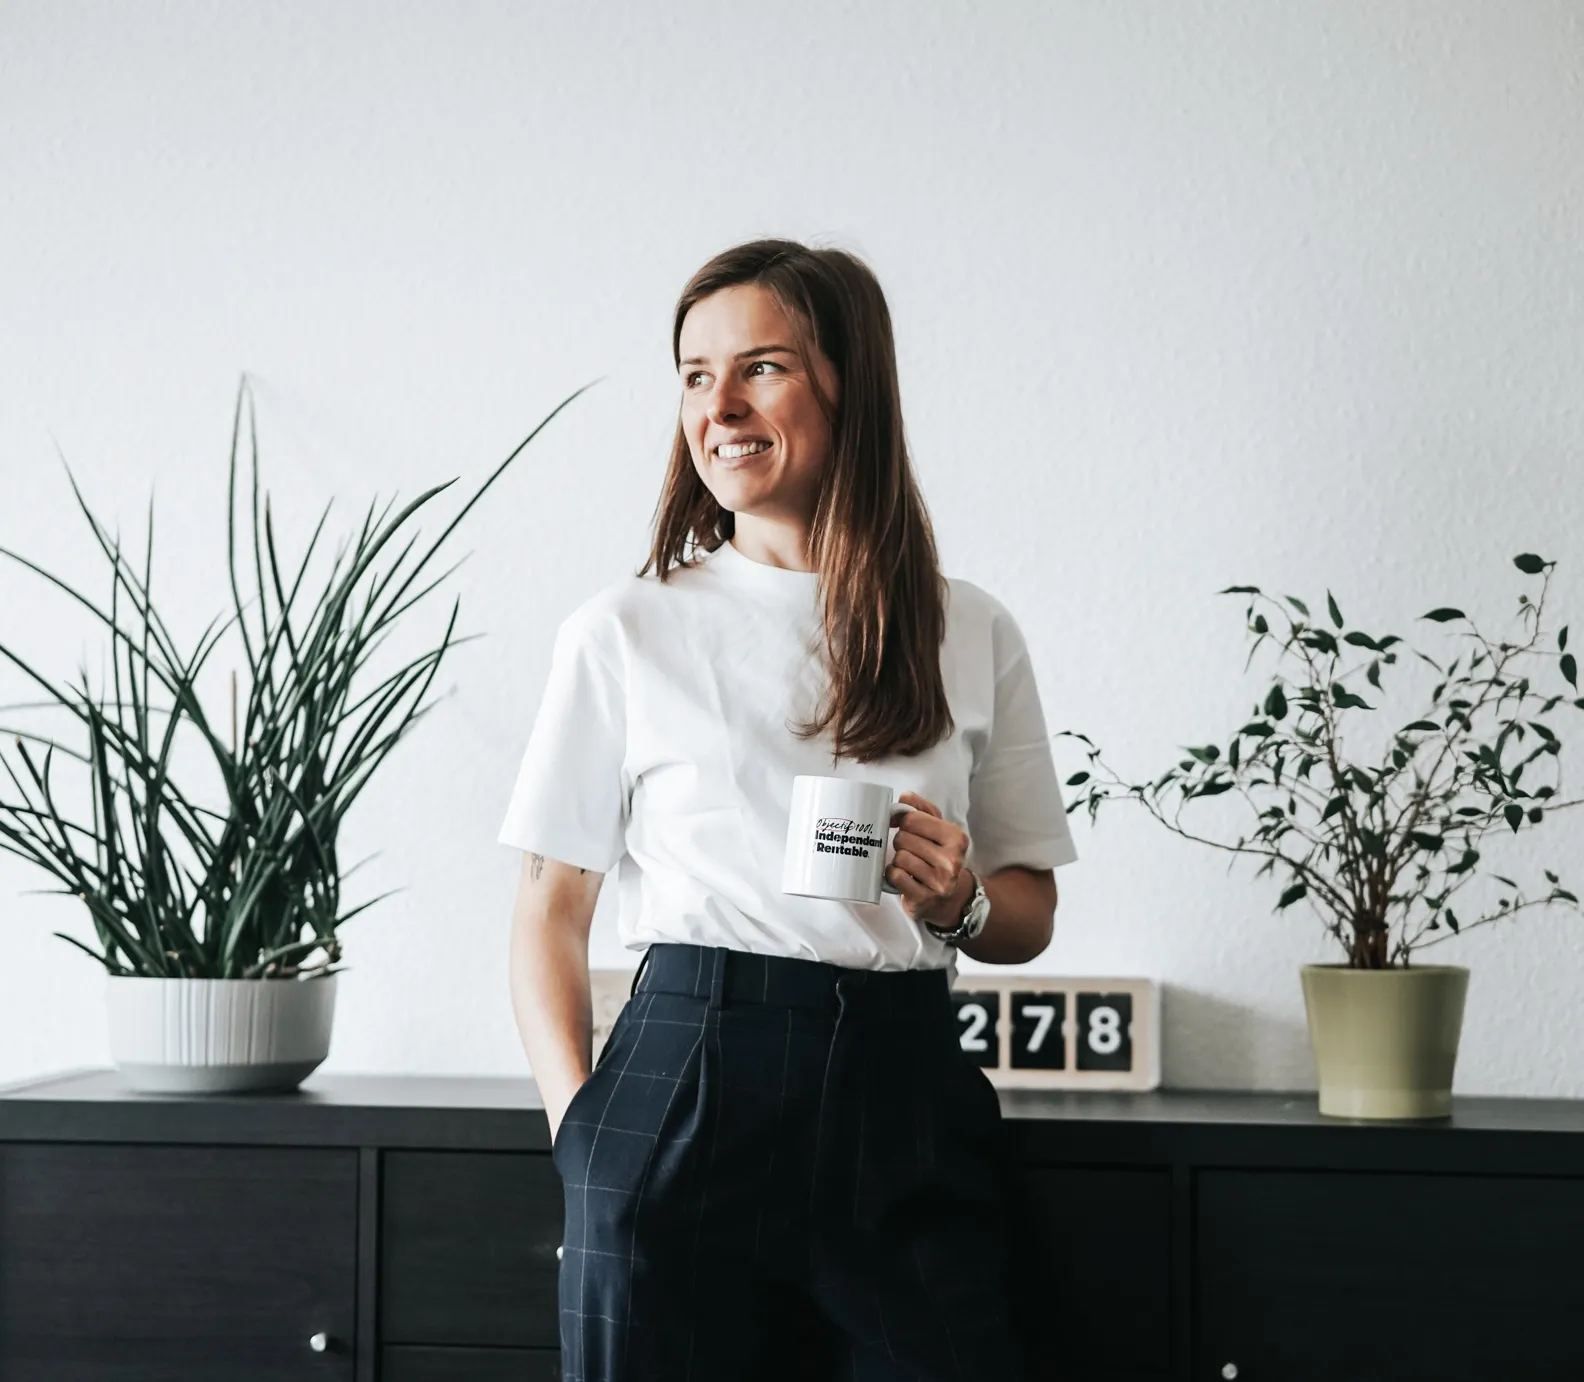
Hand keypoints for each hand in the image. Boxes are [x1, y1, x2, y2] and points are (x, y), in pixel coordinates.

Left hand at [886, 792, 974, 931]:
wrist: (950, 898)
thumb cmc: (939, 856)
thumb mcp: (938, 828)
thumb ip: (920, 808)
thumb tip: (901, 800)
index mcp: (956, 837)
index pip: (912, 819)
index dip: (903, 821)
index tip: (905, 827)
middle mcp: (951, 860)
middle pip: (903, 838)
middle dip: (900, 842)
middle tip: (909, 848)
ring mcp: (939, 882)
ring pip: (899, 857)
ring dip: (898, 859)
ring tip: (908, 864)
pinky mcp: (923, 898)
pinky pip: (895, 876)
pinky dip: (893, 874)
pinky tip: (902, 876)